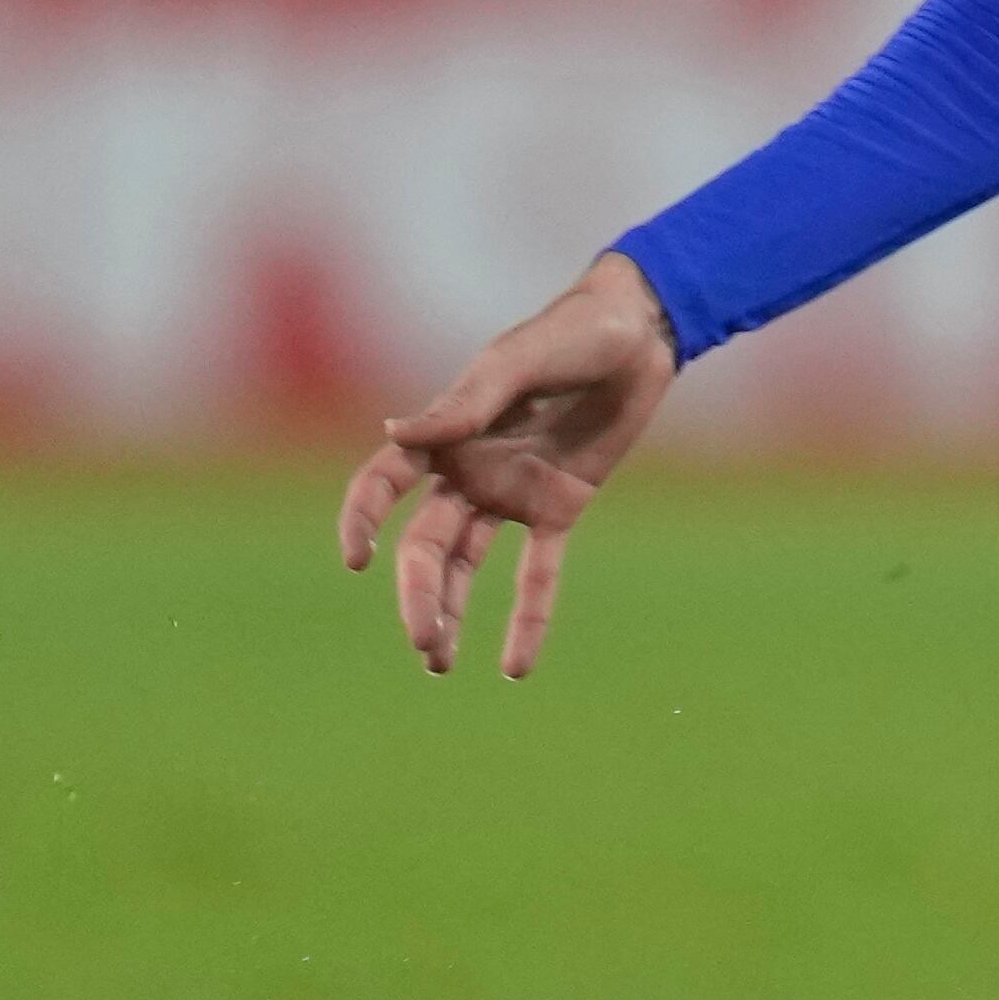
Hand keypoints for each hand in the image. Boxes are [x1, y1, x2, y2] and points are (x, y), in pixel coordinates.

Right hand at [336, 250, 678, 679]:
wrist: (641, 334)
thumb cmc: (574, 332)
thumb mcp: (519, 361)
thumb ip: (467, 402)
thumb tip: (393, 432)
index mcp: (447, 430)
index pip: (384, 481)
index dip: (363, 517)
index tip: (357, 558)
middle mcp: (468, 468)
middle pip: (427, 541)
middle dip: (418, 592)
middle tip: (424, 642)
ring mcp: (511, 490)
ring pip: (466, 564)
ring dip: (449, 611)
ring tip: (439, 664)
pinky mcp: (559, 506)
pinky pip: (537, 572)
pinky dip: (527, 617)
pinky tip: (514, 668)